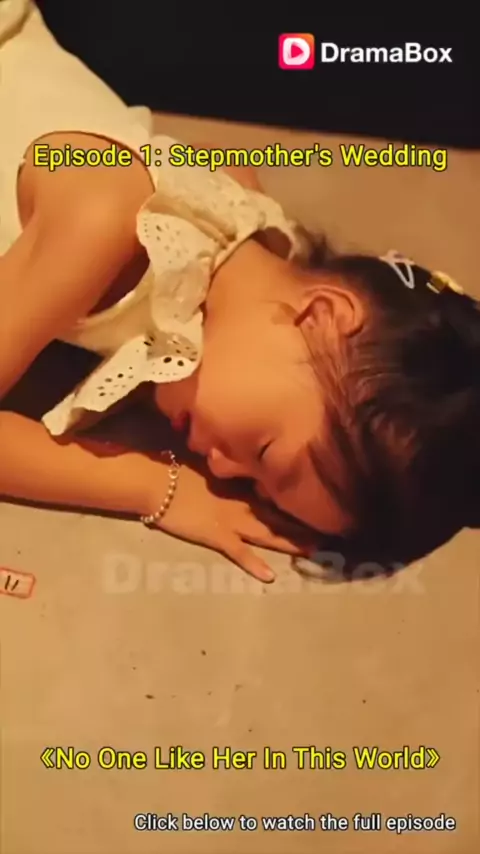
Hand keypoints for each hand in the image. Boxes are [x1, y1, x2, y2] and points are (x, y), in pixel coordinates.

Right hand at [149, 462, 314, 582]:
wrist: (157, 482)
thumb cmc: (177, 470)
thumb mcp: (209, 466)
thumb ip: (227, 468)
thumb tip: (240, 463)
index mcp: (239, 486)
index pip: (273, 494)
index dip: (294, 501)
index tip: (315, 504)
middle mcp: (241, 503)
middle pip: (277, 515)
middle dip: (302, 524)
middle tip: (328, 531)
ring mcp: (230, 521)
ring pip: (267, 533)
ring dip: (289, 542)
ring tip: (313, 551)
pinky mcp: (216, 536)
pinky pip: (239, 552)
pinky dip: (254, 564)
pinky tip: (270, 576)